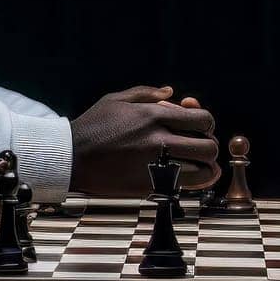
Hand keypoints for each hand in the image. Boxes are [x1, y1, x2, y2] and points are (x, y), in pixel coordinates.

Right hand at [70, 85, 221, 194]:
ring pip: (202, 172)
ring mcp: (155, 165)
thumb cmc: (92, 126)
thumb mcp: (116, 99)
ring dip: (204, 168)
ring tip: (197, 166)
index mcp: (153, 115)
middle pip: (208, 147)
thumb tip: (171, 92)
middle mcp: (158, 140)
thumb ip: (147, 92)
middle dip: (209, 147)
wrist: (70, 157)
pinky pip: (183, 188)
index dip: (207, 123)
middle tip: (200, 148)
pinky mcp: (148, 187)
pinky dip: (190, 184)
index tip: (199, 128)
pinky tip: (184, 178)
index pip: (202, 120)